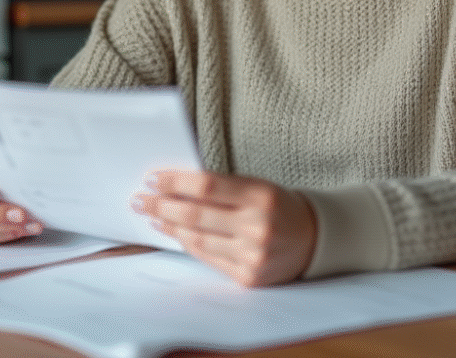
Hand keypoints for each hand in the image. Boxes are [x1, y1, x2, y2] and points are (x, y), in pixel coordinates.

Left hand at [131, 171, 316, 286]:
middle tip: (141, 199)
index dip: (174, 182)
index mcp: (261, 195)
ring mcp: (253, 255)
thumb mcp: (257, 186)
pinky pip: (208, 258)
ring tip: (153, 216)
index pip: (206, 185)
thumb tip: (174, 187)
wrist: (314, 239)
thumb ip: (221, 187)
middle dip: (162, 206)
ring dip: (169, 227)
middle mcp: (257, 226)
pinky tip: (175, 234)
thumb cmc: (279, 207)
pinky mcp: (248, 277)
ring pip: (197, 239)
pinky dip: (188, 244)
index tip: (152, 178)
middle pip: (195, 215)